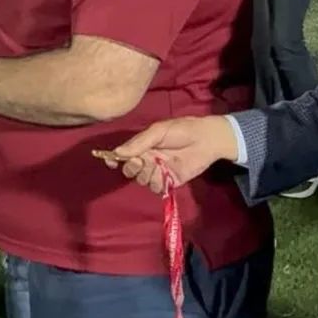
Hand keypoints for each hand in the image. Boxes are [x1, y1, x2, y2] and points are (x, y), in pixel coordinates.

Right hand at [95, 115, 238, 194]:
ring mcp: (158, 171)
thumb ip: (139, 142)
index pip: (123, 155)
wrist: (206, 139)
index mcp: (142, 146)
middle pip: (130, 170)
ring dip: (146, 175)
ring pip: (142, 180)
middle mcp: (148, 160)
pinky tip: (165, 175)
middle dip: (132, 168)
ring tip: (158, 166)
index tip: (110, 162)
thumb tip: (117, 153)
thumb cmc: (181, 130)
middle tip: (142, 161)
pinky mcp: (170, 181)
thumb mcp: (158, 131)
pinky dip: (157, 183)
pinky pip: (156, 187)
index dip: (114, 159)